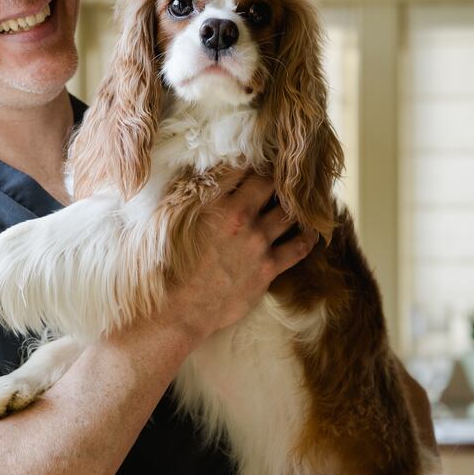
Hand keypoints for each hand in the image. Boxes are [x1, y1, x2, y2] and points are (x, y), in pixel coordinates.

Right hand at [162, 173, 317, 342]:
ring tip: (298, 201)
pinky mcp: (268, 268)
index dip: (248, 164)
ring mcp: (257, 243)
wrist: (177, 311)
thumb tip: (198, 177)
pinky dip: (307, 235)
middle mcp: (239, 218)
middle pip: (270, 184)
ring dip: (294, 205)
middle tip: (277, 179)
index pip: (241, 168)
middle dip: (274, 179)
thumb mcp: (164, 222)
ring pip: (289, 212)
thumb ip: (184, 196)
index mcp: (212, 202)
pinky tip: (310, 229)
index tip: (252, 165)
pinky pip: (299, 246)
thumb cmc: (163, 268)